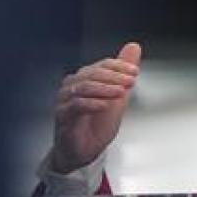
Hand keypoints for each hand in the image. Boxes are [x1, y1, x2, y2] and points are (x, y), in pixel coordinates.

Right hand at [52, 42, 141, 173]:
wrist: (86, 150)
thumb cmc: (97, 124)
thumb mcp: (118, 95)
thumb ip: (123, 72)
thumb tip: (133, 47)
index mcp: (85, 79)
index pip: (101, 65)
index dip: (119, 66)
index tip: (134, 72)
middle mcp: (72, 87)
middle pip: (91, 73)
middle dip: (114, 76)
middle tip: (130, 81)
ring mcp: (65, 101)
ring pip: (82, 87)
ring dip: (104, 88)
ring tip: (120, 92)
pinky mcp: (62, 116)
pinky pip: (75, 105)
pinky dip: (92, 104)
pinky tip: (104, 105)